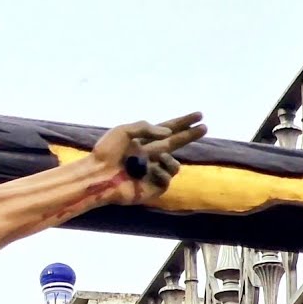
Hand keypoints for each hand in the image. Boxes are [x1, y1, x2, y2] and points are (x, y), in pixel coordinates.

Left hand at [91, 112, 207, 204]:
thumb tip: (169, 133)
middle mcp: (150, 156)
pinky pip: (168, 179)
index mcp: (143, 142)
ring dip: (168, 159)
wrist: (97, 175)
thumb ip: (146, 127)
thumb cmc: (106, 153)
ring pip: (174, 164)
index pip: (168, 130)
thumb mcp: (124, 131)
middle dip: (190, 136)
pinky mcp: (152, 188)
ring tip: (155, 157)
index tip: (199, 115)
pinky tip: (149, 172)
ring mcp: (152, 173)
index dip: (183, 123)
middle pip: (176, 144)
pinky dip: (162, 173)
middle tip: (204, 128)